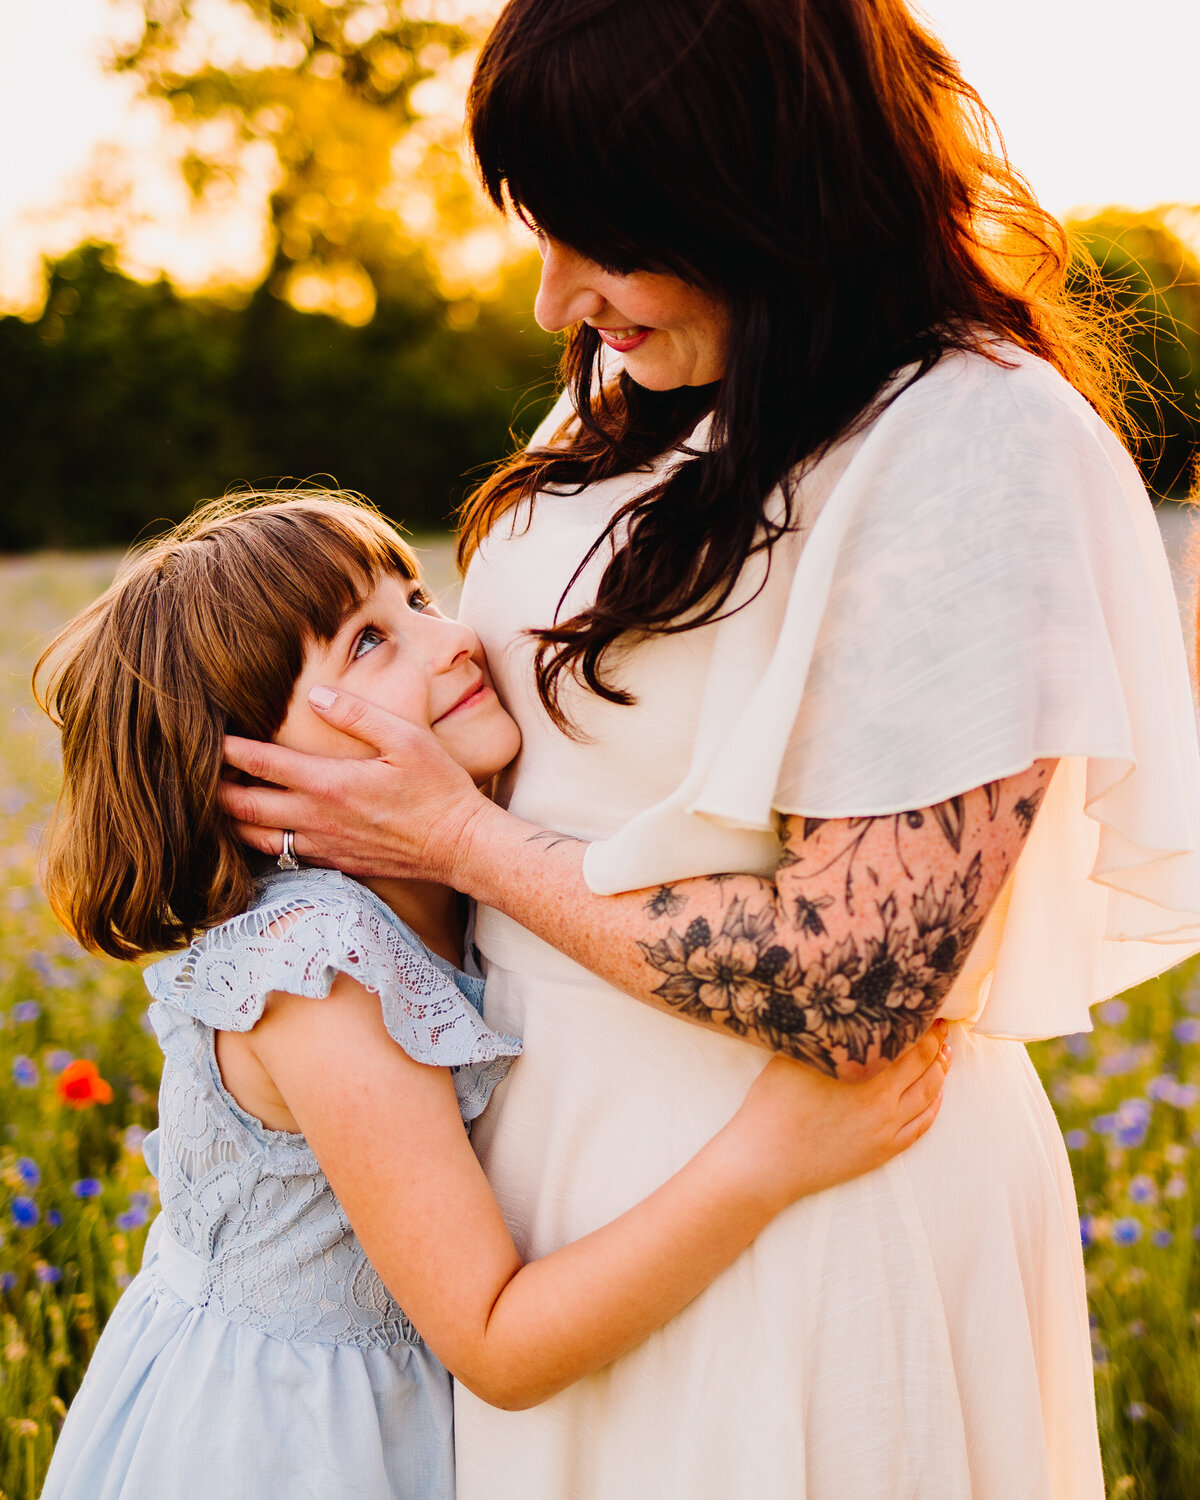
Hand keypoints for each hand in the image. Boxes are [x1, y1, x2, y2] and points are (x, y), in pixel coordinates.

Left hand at [220, 689, 490, 883]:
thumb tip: (316, 695)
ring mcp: (324, 845)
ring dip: (230, 822)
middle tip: (193, 774)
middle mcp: (318, 818)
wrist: (460, 846)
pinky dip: (259, 843)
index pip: (261, 764)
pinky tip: (256, 831)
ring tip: (213, 805)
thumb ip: (358, 714)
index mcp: (330, 783)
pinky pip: (283, 855)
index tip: (206, 735)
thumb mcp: (407, 738)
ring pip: (255, 839)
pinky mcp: (335, 863)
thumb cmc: (439, 788)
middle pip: (244, 807)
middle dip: (214, 791)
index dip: (227, 750)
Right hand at [732, 1021, 950, 1210]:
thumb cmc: (772, 1107)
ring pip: (928, 1096)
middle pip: (923, 1066)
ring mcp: (886, 1130)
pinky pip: (921, 1127)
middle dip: (935, 1043)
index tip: (925, 1007)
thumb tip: (839, 1012)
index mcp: (864, 1074)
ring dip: (939, 1073)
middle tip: (941, 1026)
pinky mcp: (882, 1152)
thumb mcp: (792, 1057)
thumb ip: (823, 1037)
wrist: (766, 1163)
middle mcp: (883, 1102)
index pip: (907, 1042)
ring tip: (944, 1055)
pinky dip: (934, 1107)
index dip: (920, 1023)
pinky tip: (936, 1095)